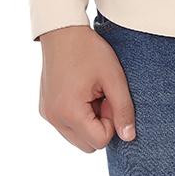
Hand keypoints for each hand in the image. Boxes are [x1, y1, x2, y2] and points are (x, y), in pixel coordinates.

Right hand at [39, 25, 135, 152]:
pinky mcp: (45, 109)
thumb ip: (123, 108)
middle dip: (100, 125)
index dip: (111, 121)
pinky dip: (77, 115)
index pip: (100, 141)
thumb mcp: (113, 76)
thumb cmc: (89, 50)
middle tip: (102, 96)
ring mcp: (47, 114)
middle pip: (88, 145)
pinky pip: (65, 126)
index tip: (109, 97)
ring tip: (91, 93)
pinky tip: (80, 91)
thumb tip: (129, 137)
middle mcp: (54, 118)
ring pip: (76, 138)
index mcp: (69, 112)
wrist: (62, 30)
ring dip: (89, 121)